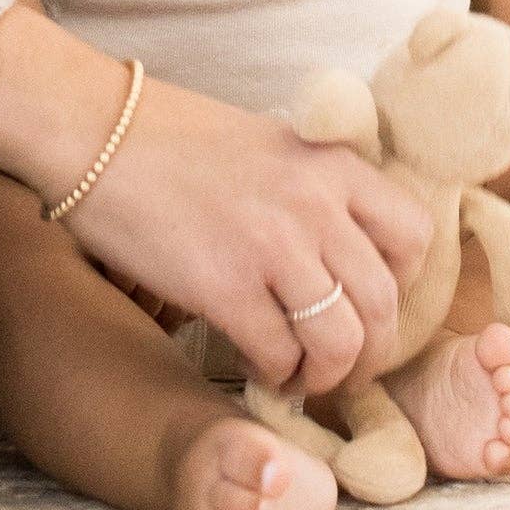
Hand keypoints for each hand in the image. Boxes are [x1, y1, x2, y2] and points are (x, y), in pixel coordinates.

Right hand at [60, 73, 431, 397]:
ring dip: (326, 376)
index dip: (402, 284)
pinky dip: (275, 374)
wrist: (95, 131)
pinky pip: (278, 354)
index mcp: (335, 166)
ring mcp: (274, 248)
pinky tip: (258, 369)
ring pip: (340, 341)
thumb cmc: (173, 138)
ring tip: (301, 379)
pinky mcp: (224, 287)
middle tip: (345, 368)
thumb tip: (338, 252)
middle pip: (382, 303)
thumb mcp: (272, 147)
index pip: (414, 237)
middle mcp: (318, 206)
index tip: (371, 305)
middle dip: (370, 352)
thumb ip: (315, 192)